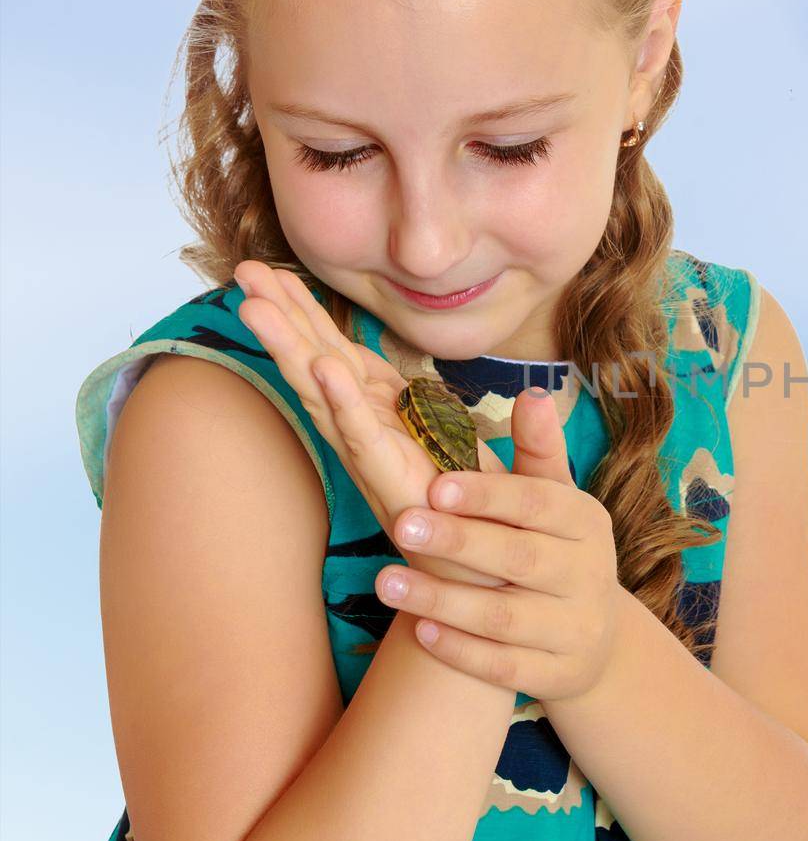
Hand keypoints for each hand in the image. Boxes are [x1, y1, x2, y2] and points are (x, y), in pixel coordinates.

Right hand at [231, 259, 505, 589]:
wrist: (492, 569)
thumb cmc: (488, 515)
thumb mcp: (517, 460)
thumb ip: (517, 424)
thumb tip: (532, 394)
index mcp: (386, 413)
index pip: (338, 353)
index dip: (306, 313)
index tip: (273, 272)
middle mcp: (370, 430)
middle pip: (315, 363)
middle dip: (280, 317)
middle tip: (242, 271)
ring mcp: (375, 454)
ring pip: (324, 393)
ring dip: (291, 349)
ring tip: (257, 308)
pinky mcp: (391, 478)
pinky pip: (362, 435)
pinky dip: (342, 402)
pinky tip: (323, 367)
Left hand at [373, 387, 623, 700]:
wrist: (594, 640)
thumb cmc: (556, 551)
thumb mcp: (556, 500)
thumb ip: (538, 451)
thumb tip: (531, 393)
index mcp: (586, 523)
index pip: (537, 504)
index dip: (487, 495)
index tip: (434, 485)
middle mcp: (589, 575)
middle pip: (520, 558)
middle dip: (458, 542)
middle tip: (399, 524)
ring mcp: (576, 630)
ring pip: (505, 617)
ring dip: (444, 599)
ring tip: (385, 581)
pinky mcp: (557, 677)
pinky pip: (504, 667)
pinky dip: (462, 651)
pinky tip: (419, 631)